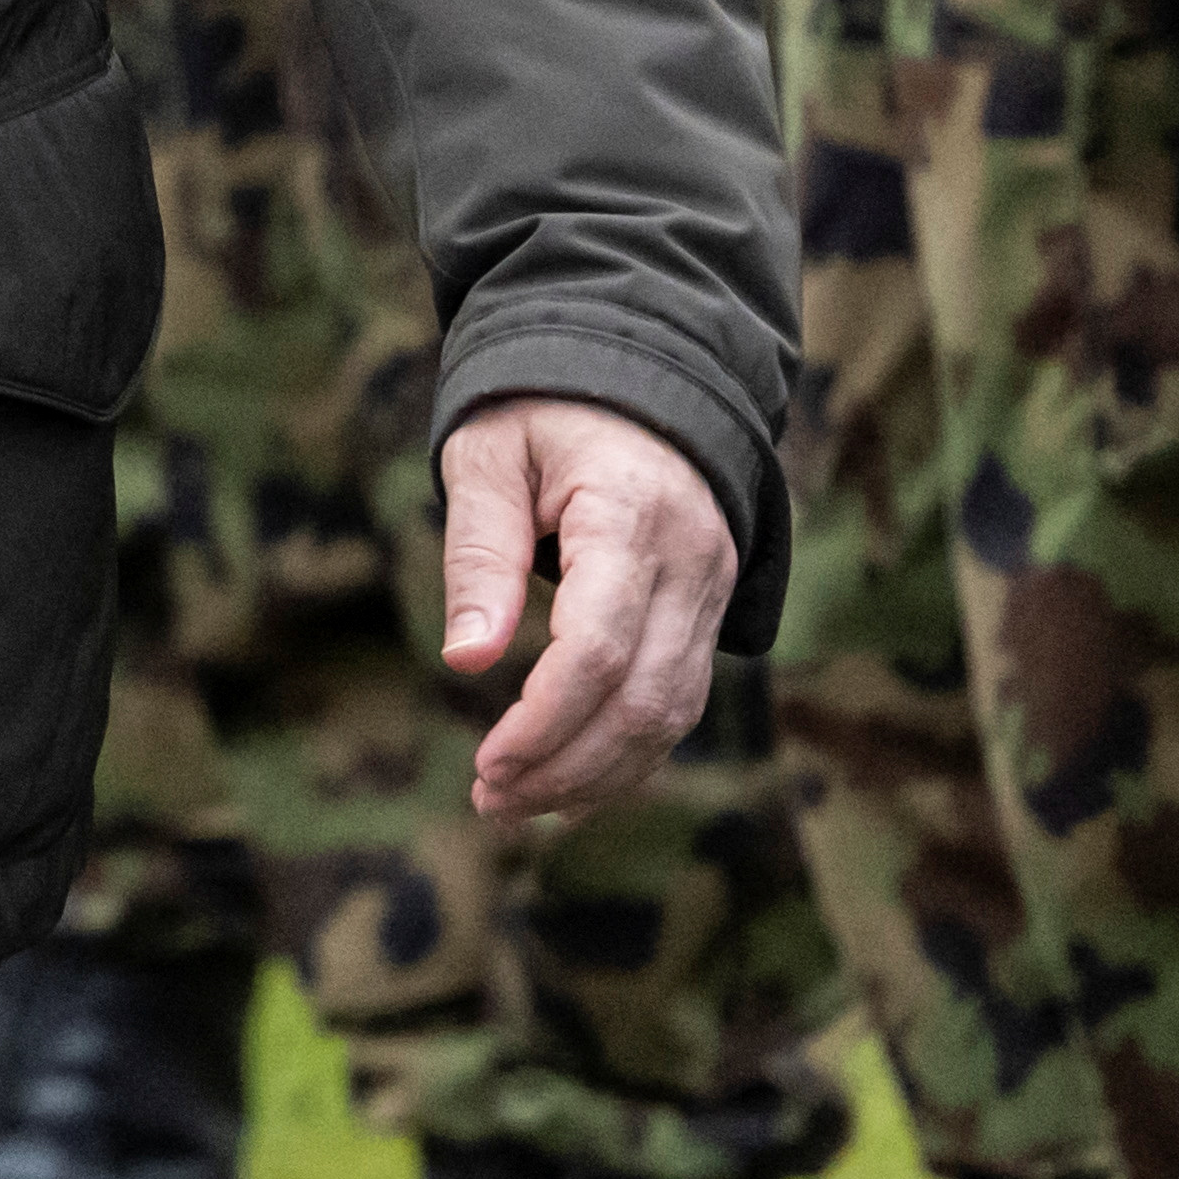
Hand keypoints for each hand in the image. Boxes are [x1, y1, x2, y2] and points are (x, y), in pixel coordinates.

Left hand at [440, 394, 743, 828]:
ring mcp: (712, 590)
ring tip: (517, 806)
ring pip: (672, 713)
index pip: (600, 646)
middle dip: (568, 765)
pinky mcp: (710, 611)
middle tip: (491, 802)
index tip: (487, 764)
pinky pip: (681, 700)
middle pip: (644, 698)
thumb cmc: (544, 409)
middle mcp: (692, 561)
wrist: (638, 372)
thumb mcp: (487, 455)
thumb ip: (479, 552)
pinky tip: (572, 787)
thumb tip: (465, 659)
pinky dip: (630, 753)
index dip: (545, 719)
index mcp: (632, 514)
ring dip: (598, 773)